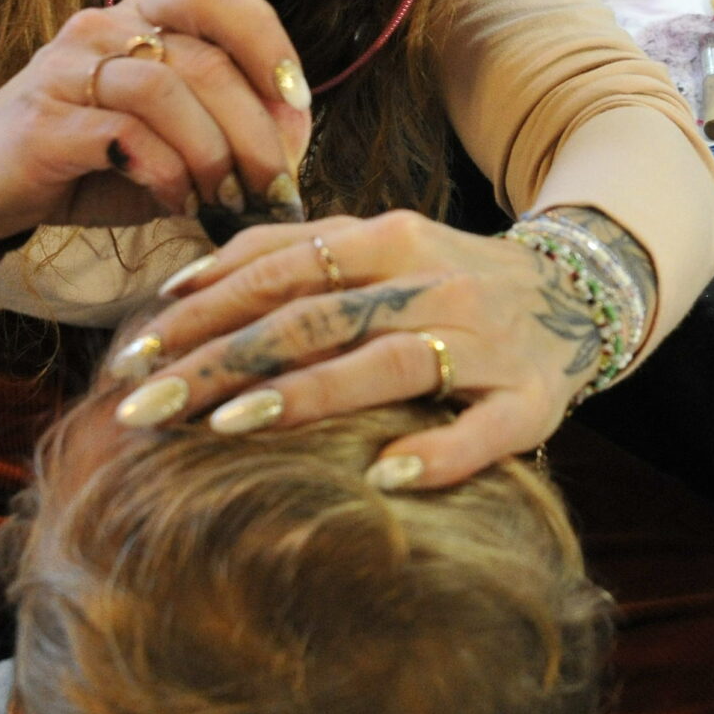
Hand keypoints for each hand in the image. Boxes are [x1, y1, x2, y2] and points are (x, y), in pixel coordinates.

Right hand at [0, 0, 314, 240]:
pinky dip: (166, 173)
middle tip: (273, 186)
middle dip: (256, 131)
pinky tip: (176, 201)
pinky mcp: (45, 121)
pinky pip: (124, 135)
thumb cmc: (92, 161)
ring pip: (166, 92)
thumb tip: (293, 143)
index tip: (297, 102)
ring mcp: (69, 69)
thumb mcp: (171, 140)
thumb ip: (227, 129)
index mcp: (142, 17)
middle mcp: (105, 27)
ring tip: (226, 199)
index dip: (268, 42)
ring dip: (213, 154)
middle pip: (205, 60)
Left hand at [109, 208, 653, 486]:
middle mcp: (437, 282)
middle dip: (222, 360)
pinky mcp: (532, 399)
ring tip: (229, 426)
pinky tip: (383, 475)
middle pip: (316, 318)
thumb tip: (176, 288)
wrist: (581, 292)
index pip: (282, 269)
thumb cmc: (447, 279)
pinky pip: (483, 430)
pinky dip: (437, 452)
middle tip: (144, 407)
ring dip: (308, 394)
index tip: (132, 354)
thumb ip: (289, 256)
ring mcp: (487, 341)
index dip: (203, 310)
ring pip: (389, 363)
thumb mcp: (377, 245)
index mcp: (392, 238)